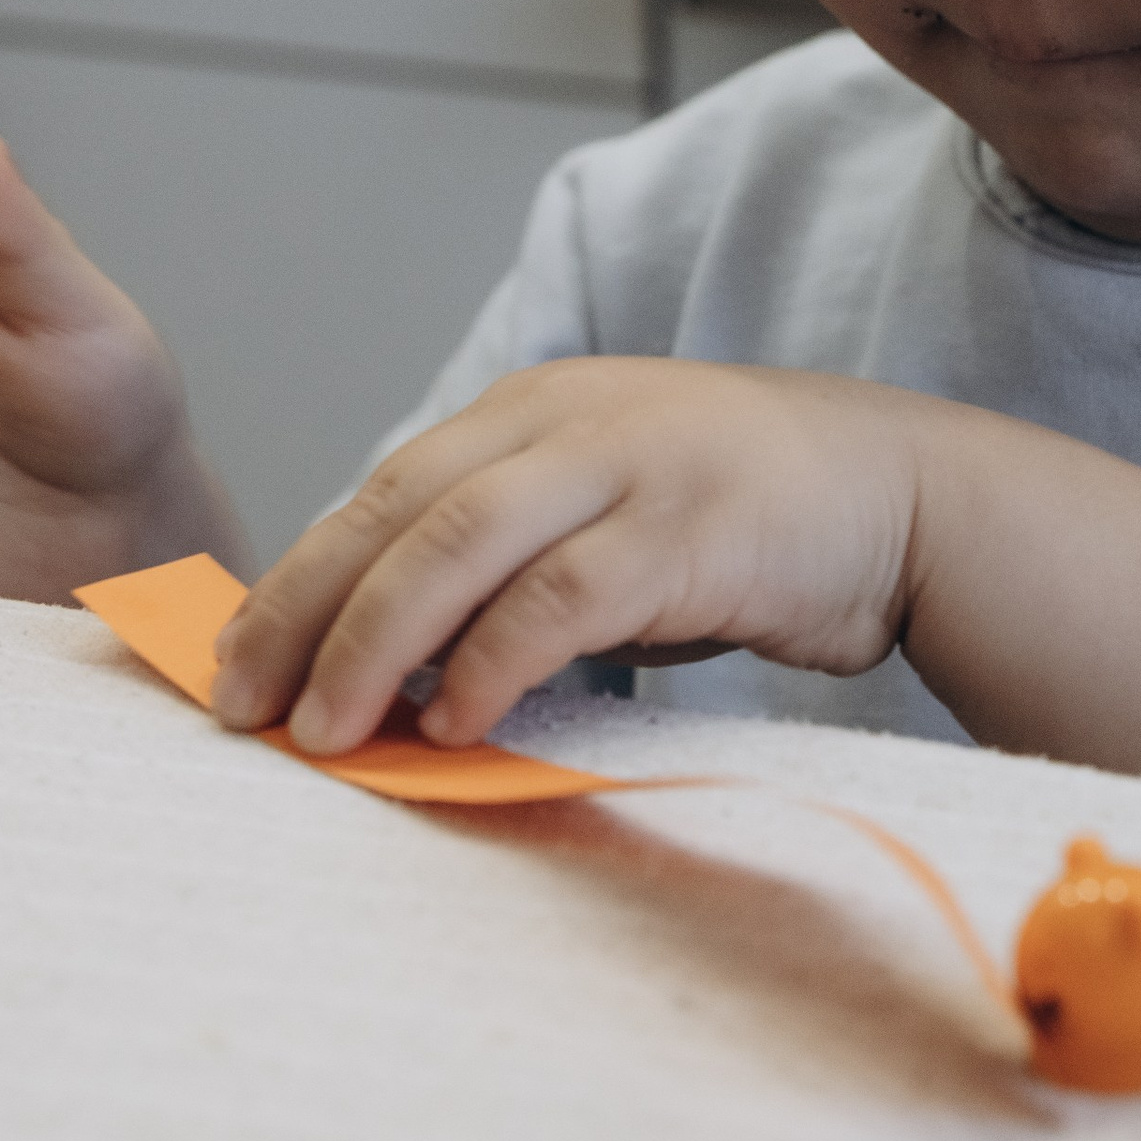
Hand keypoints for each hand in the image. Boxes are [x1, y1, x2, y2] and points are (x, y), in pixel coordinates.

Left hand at [213, 357, 928, 752]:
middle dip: (301, 613)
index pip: (382, 492)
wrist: (906, 494)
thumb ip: (513, 566)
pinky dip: (492, 662)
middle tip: (243, 706)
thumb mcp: (609, 513)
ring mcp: (625, 466)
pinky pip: (558, 599)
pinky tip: (454, 721)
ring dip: (372, 646)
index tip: (234, 665)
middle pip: (394, 511)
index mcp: (531, 410)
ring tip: (325, 730)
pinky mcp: (684, 530)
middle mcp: (562, 421)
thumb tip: (399, 670)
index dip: (297, 579)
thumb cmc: (748, 522)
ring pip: (456, 546)